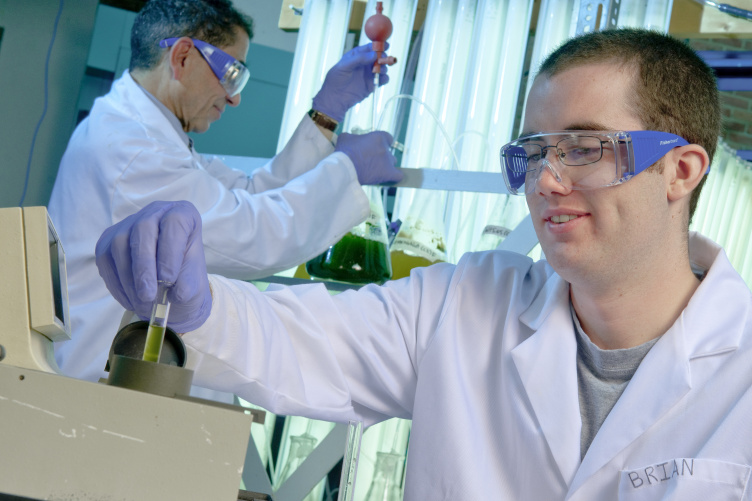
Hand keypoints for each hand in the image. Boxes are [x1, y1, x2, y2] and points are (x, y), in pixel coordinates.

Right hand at [95, 200, 211, 332]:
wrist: (170, 287)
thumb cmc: (185, 278)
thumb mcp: (195, 283)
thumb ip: (189, 285)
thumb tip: (178, 293)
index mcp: (182, 214)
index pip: (175, 222)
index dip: (170, 251)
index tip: (169, 280)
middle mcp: (155, 212)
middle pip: (143, 229)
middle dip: (144, 267)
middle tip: (148, 296)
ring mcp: (128, 224)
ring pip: (120, 244)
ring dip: (129, 279)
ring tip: (142, 303)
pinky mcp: (108, 240)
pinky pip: (105, 259)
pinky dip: (116, 284)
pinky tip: (130, 300)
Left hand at [312, 42, 389, 121]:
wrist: (335, 99)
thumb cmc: (336, 80)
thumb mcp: (344, 66)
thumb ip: (359, 59)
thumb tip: (374, 55)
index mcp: (357, 56)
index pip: (369, 48)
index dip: (378, 46)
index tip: (385, 46)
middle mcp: (364, 64)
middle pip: (378, 57)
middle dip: (383, 57)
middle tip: (383, 60)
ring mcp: (369, 74)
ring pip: (382, 68)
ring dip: (384, 68)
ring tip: (380, 71)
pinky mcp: (372, 84)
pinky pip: (382, 80)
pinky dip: (385, 78)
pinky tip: (382, 79)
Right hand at [335, 131, 402, 185]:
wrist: (345, 169)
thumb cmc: (343, 153)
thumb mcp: (345, 138)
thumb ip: (353, 137)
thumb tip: (352, 139)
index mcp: (378, 137)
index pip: (387, 137)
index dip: (383, 142)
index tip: (376, 147)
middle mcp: (385, 148)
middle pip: (388, 152)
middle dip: (381, 156)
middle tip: (370, 161)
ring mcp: (388, 161)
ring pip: (392, 163)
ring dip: (386, 166)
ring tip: (375, 171)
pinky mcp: (388, 174)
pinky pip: (398, 176)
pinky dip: (395, 177)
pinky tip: (389, 178)